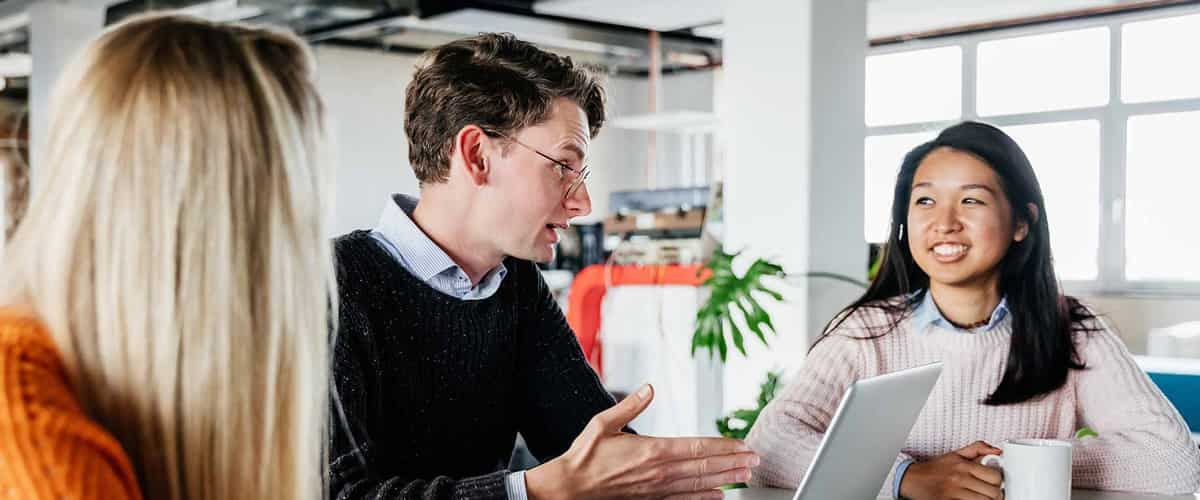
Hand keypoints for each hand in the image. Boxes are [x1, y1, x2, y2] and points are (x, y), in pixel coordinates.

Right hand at [525, 384, 758, 499]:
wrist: (570, 488)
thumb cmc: (584, 456)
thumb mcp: (603, 423)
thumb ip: (629, 406)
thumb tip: (648, 388)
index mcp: (651, 450)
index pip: (696, 448)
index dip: (723, 446)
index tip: (742, 445)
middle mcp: (659, 472)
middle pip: (705, 467)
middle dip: (733, 463)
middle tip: (755, 460)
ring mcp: (657, 489)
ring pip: (699, 484)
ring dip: (725, 479)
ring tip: (745, 475)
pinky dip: (704, 498)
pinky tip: (719, 496)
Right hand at [899, 441, 1003, 499]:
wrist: (911, 479)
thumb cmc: (934, 469)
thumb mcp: (955, 454)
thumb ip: (977, 449)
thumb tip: (997, 450)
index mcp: (964, 465)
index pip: (995, 476)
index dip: (998, 482)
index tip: (994, 483)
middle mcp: (960, 478)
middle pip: (993, 493)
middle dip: (994, 495)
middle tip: (990, 494)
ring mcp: (954, 493)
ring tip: (980, 498)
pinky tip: (970, 499)